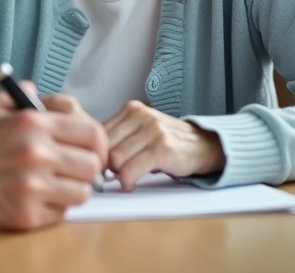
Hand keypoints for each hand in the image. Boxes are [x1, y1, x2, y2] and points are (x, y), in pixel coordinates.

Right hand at [0, 107, 107, 229]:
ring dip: (71, 190)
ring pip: (81, 193)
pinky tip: (36, 198)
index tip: (94, 152)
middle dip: (86, 169)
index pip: (93, 134)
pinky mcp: (26, 215)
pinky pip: (61, 213)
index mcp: (34, 123)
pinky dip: (53, 208)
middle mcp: (37, 153)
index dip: (98, 145)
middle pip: (92, 166)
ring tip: (54, 185)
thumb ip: (24, 96)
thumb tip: (44, 93)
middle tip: (73, 171)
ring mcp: (33, 186)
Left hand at [103, 101, 225, 188]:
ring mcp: (153, 131)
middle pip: (105, 145)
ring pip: (116, 158)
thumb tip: (90, 154)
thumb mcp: (140, 130)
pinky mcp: (163, 149)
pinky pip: (131, 169)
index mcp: (132, 109)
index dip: (96, 152)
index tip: (98, 165)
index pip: (99, 131)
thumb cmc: (167, 141)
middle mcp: (142, 116)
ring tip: (124, 179)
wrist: (204, 146)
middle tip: (109, 176)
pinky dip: (126, 181)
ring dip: (116, 175)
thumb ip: (118, 136)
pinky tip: (130, 184)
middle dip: (105, 165)